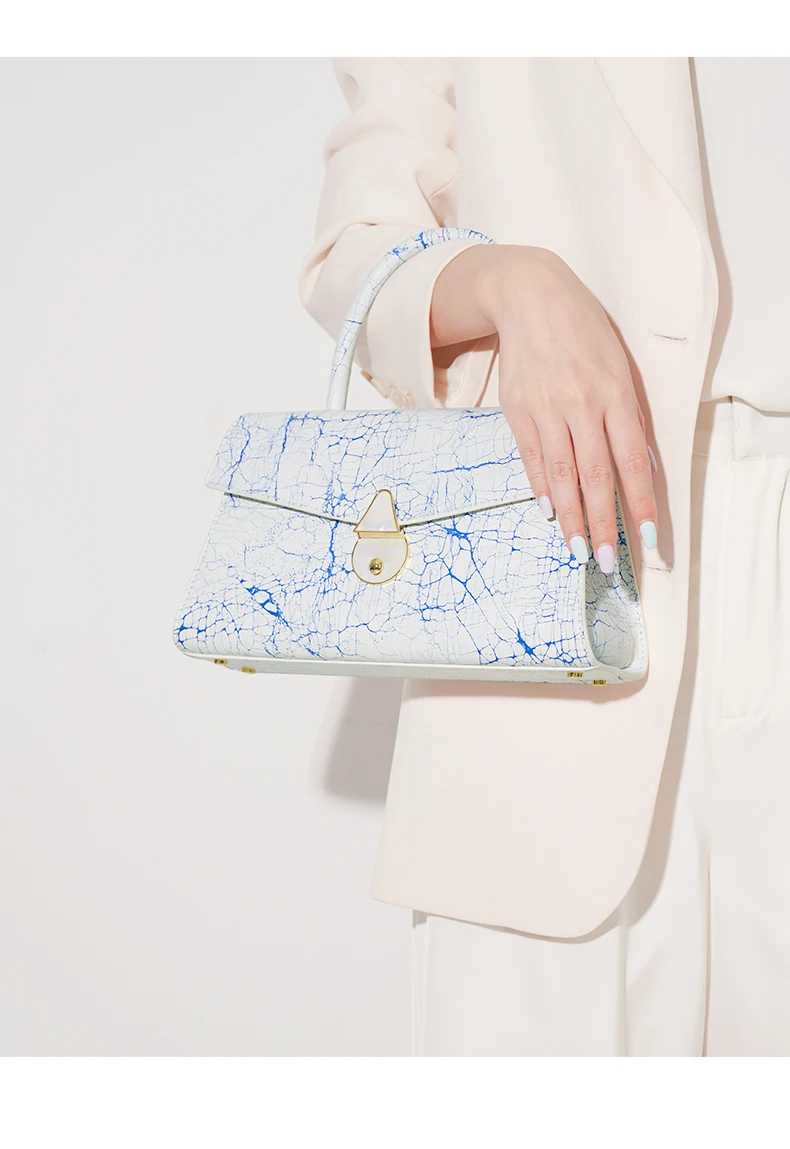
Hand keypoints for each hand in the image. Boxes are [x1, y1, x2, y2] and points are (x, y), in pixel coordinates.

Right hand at [429, 244, 657, 571]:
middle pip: (595, 476)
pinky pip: (532, 457)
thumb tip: (635, 467)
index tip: (648, 541)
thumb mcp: (618, 366)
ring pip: (562, 474)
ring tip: (578, 551)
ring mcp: (547, 407)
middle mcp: (582, 403)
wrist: (530, 297)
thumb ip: (627, 416)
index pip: (632, 461)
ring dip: (571, 517)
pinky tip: (550, 512)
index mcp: (616, 393)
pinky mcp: (517, 409)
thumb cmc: (584, 333)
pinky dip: (542, 487)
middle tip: (606, 562)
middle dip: (603, 524)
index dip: (641, 504)